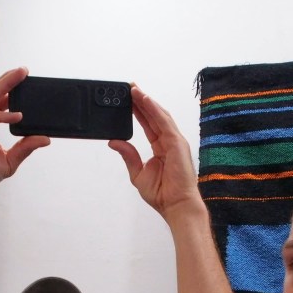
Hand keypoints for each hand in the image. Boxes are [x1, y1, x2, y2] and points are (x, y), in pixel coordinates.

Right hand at [0, 67, 49, 201]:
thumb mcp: (8, 161)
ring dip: (7, 84)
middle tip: (26, 70)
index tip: (29, 86)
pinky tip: (18, 116)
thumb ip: (25, 148)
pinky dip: (2, 114)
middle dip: (11, 81)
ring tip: (21, 74)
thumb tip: (45, 139)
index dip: (14, 94)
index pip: (3, 104)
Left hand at [109, 86, 201, 218]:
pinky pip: (164, 122)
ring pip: (159, 115)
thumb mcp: (138, 173)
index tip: (128, 99)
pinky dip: (155, 109)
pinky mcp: (177, 143)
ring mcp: (175, 141)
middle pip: (154, 116)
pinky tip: (145, 100)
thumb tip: (114, 142)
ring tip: (134, 89)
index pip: (148, 124)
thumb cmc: (163, 194)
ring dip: (147, 101)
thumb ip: (128, 155)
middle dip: (142, 100)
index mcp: (160, 148)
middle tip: (130, 87)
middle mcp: (169, 142)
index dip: (139, 110)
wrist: (176, 205)